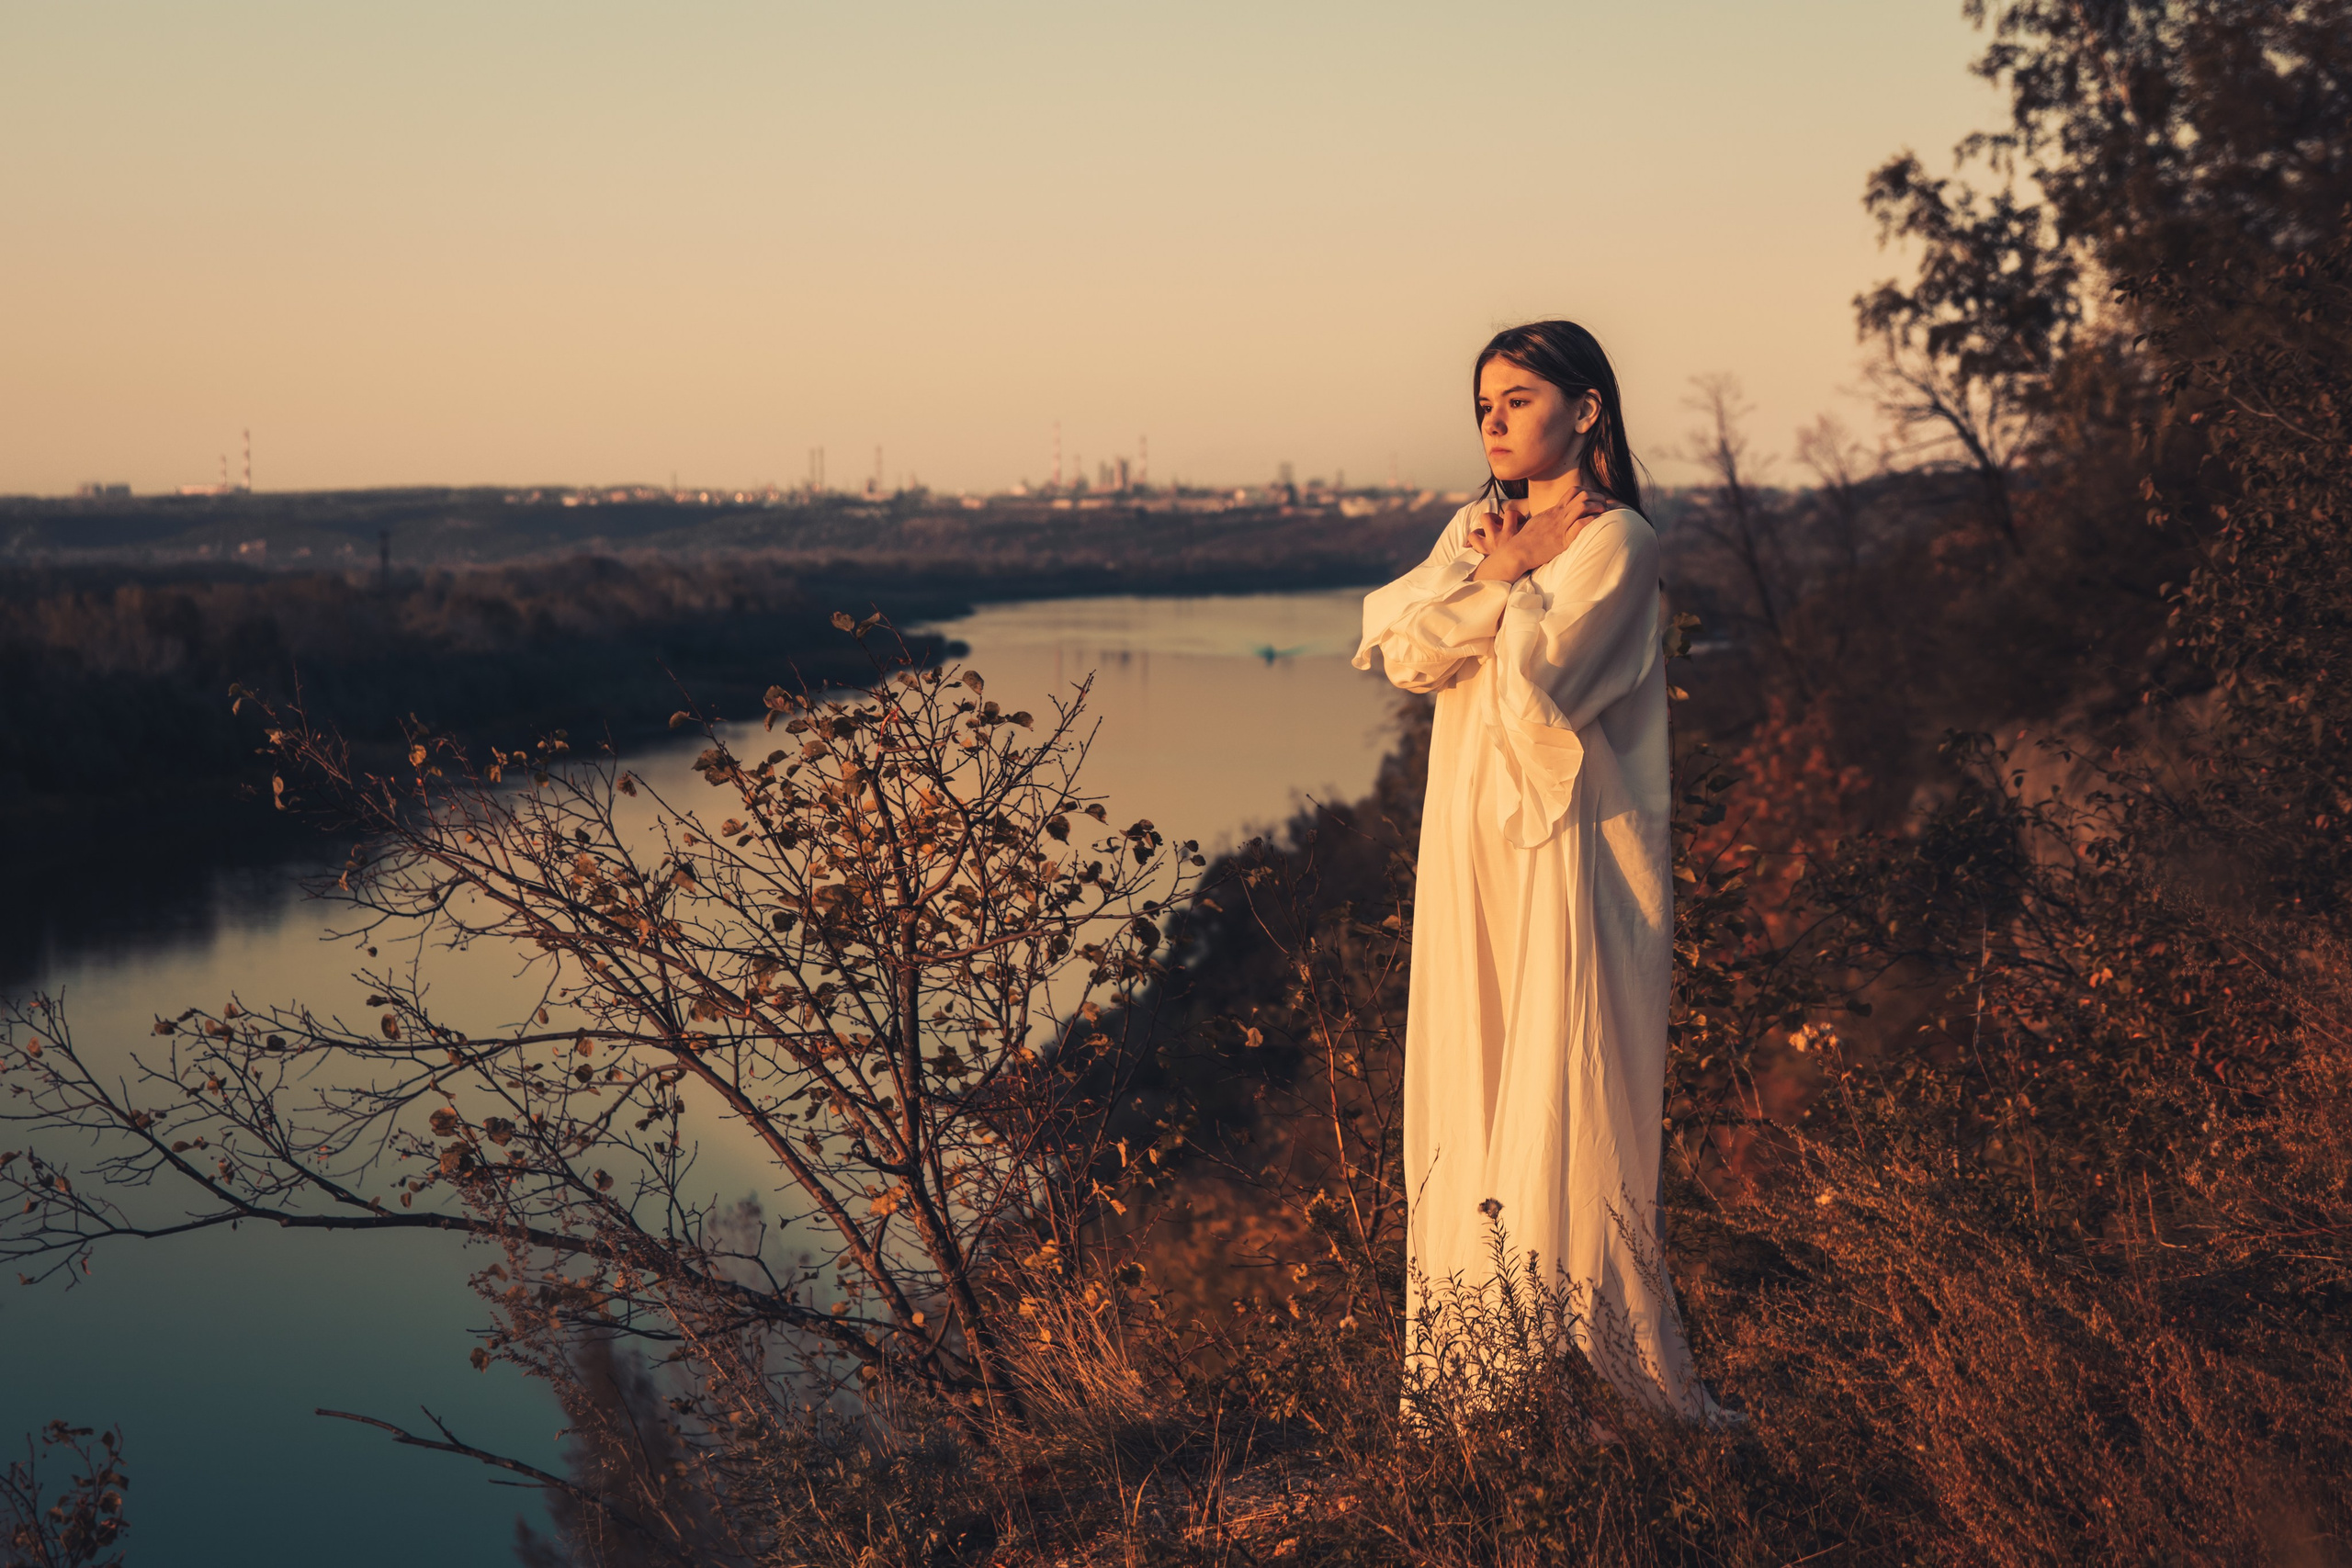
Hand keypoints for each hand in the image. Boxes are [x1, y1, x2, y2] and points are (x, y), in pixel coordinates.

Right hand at [1468, 490, 1612, 579]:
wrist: (1517, 551)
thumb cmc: (1525, 540)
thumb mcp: (1538, 522)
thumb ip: (1549, 517)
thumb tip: (1554, 517)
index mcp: (1554, 510)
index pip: (1574, 491)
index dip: (1588, 491)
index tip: (1595, 498)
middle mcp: (1558, 515)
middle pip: (1581, 495)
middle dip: (1597, 498)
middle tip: (1604, 504)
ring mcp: (1560, 527)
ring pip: (1582, 506)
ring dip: (1597, 507)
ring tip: (1604, 512)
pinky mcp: (1563, 541)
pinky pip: (1580, 525)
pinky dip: (1591, 521)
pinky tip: (1596, 524)